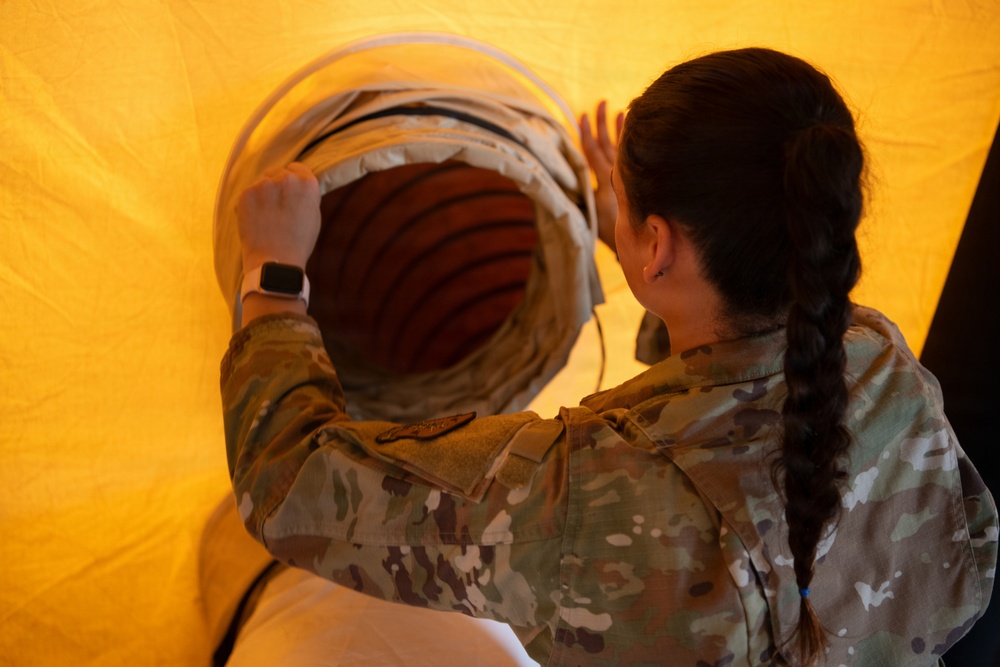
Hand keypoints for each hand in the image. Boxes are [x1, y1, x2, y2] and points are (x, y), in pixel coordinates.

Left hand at [236, 162, 321, 271]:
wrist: (276, 260)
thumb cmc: (299, 242)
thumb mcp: (313, 215)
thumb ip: (305, 196)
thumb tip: (297, 187)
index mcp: (307, 183)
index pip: (296, 168)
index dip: (292, 179)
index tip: (288, 191)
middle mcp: (286, 179)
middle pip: (277, 172)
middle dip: (275, 186)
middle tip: (275, 207)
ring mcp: (264, 185)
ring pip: (261, 183)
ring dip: (262, 195)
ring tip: (265, 218)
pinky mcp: (245, 193)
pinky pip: (247, 194)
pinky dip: (248, 205)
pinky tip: (254, 221)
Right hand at [579, 100, 622, 253]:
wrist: (638, 240)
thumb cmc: (610, 230)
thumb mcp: (593, 214)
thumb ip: (588, 196)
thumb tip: (571, 184)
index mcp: (607, 181)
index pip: (593, 151)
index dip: (586, 133)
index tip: (582, 115)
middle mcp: (619, 174)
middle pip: (608, 142)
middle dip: (603, 123)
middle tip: (601, 103)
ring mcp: (628, 176)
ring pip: (622, 147)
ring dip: (618, 128)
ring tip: (618, 110)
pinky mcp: (635, 179)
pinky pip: (632, 156)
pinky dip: (631, 142)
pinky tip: (631, 132)